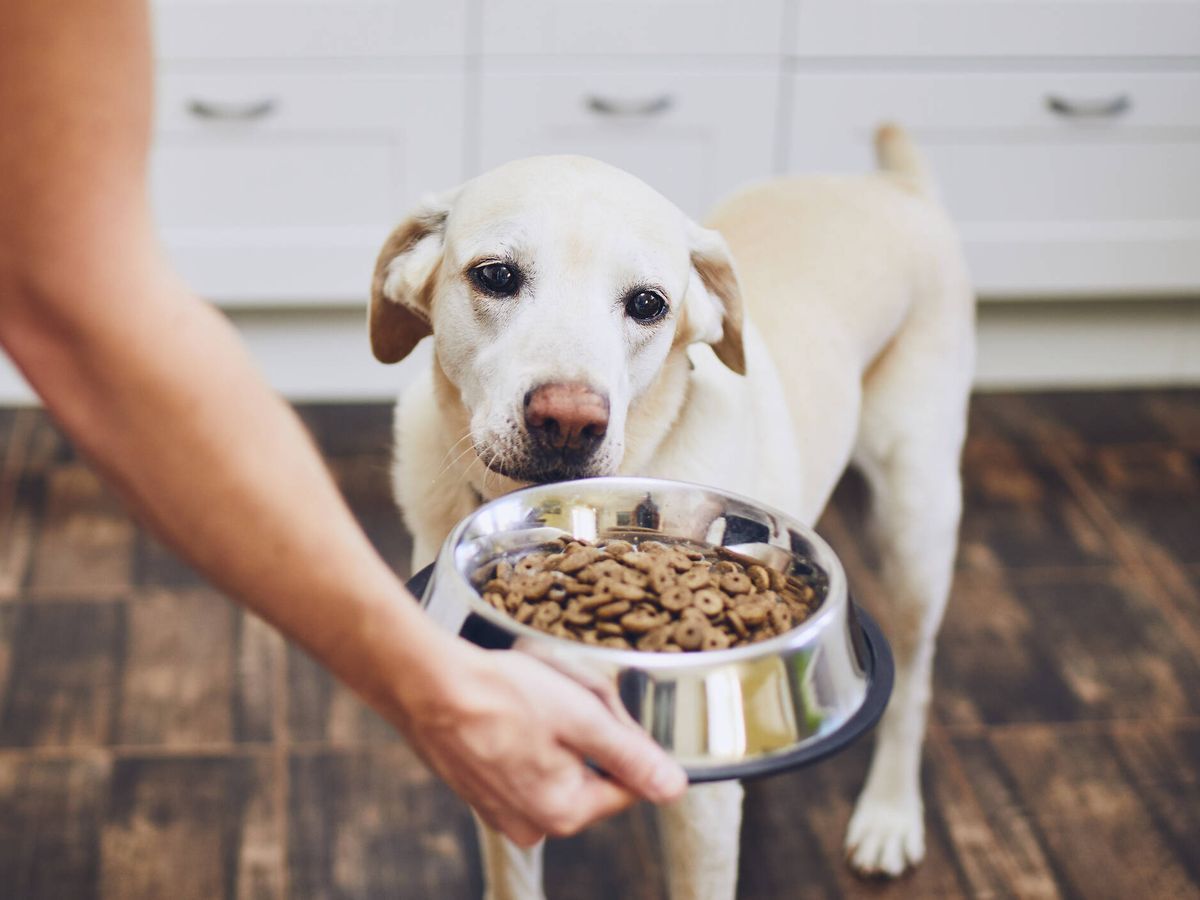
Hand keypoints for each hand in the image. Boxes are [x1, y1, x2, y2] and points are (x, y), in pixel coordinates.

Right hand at [396, 637, 687, 845]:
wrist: (425, 683)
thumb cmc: (501, 695)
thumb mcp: (582, 717)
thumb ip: (632, 756)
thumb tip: (674, 788)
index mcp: (564, 812)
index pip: (627, 784)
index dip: (623, 738)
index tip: (599, 707)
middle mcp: (531, 823)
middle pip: (590, 773)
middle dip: (586, 732)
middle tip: (563, 694)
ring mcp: (499, 809)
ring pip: (556, 764)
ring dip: (554, 730)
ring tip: (530, 696)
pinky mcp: (477, 788)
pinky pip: (521, 761)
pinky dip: (522, 733)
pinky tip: (508, 706)